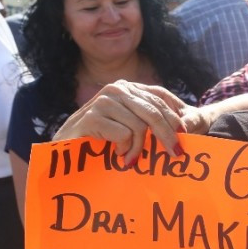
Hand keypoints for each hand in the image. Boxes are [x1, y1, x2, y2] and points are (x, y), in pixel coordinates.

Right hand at [53, 81, 193, 163]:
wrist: (63, 149)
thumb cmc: (100, 139)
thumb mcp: (128, 125)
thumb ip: (148, 120)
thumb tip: (184, 127)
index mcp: (128, 88)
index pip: (159, 99)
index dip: (174, 117)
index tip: (184, 134)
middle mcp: (117, 90)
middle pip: (154, 112)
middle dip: (168, 135)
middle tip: (176, 153)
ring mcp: (103, 101)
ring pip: (140, 126)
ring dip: (139, 149)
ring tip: (131, 160)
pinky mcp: (91, 116)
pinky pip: (124, 135)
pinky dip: (125, 149)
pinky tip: (118, 155)